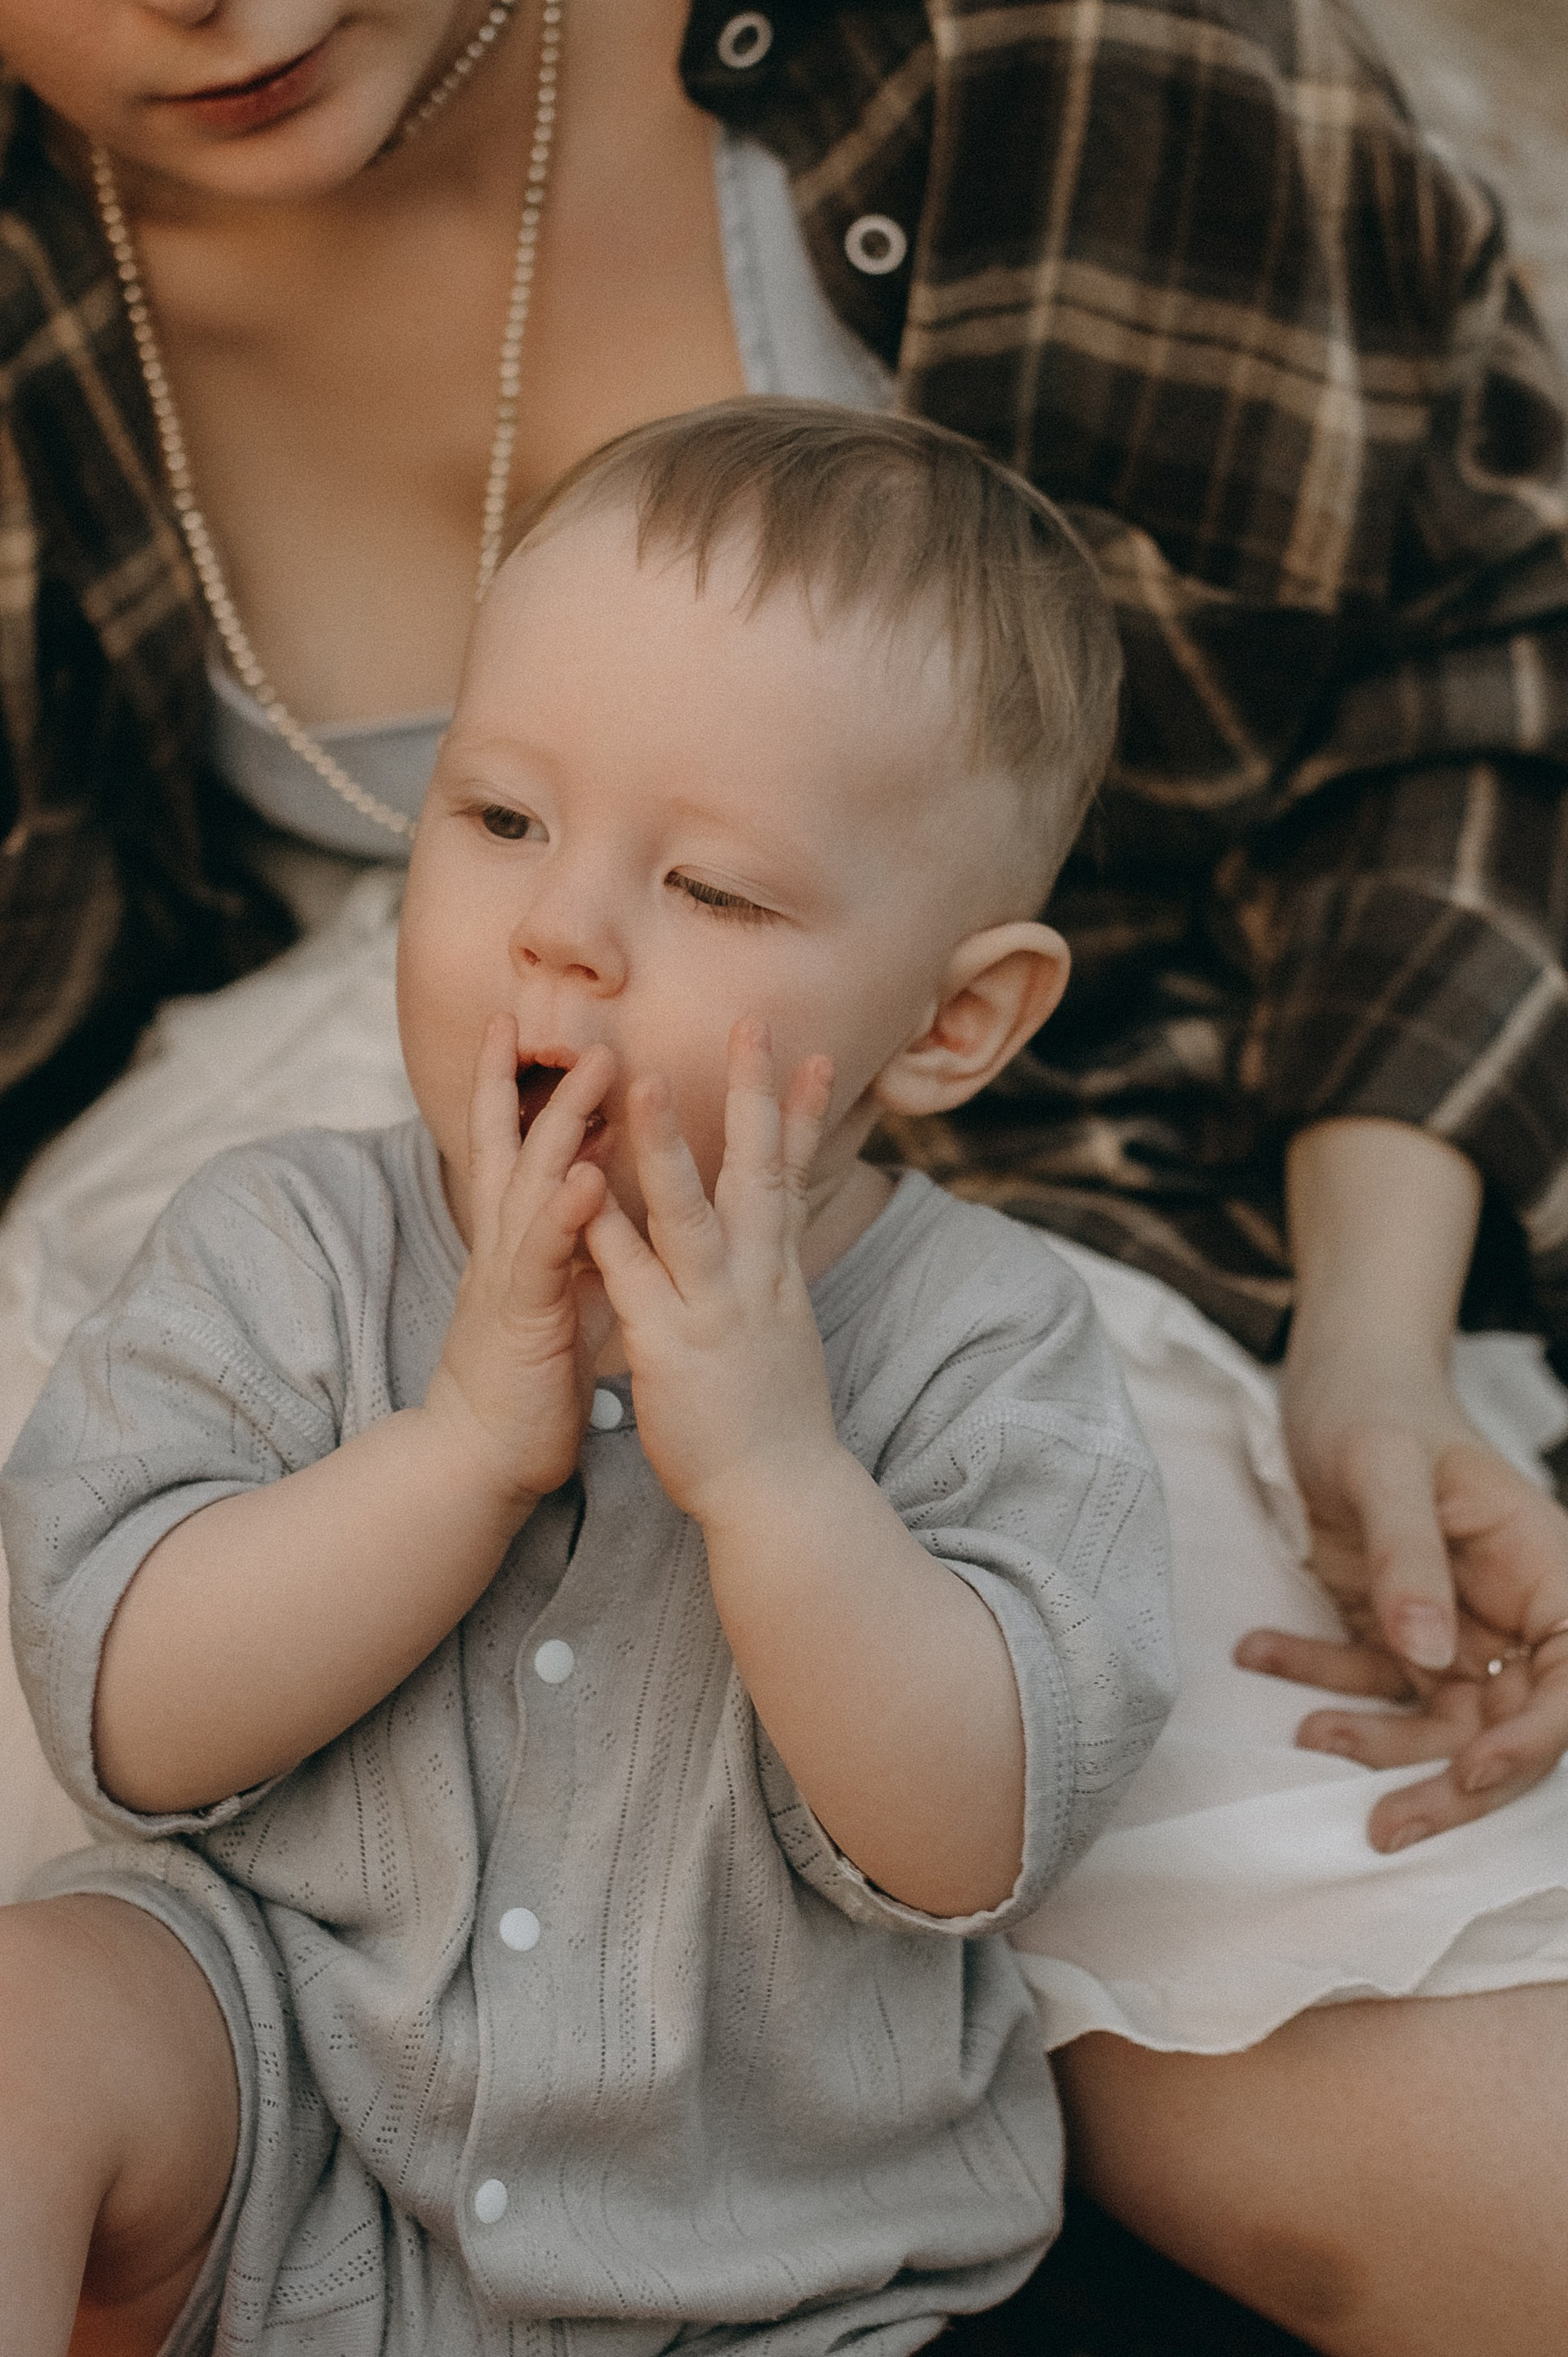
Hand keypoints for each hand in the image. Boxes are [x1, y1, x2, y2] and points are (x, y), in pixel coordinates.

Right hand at [425, 1017, 615, 1507]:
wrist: (480, 1459)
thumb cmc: (524, 1381)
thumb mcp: (553, 1295)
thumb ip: (570, 1240)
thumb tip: (598, 1191)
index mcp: (514, 1239)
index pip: (508, 1146)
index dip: (507, 1084)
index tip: (515, 1024)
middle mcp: (503, 1245)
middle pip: (516, 1143)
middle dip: (543, 1080)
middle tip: (580, 1019)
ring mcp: (510, 1276)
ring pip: (534, 1182)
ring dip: (566, 1122)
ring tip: (602, 1067)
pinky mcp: (524, 1317)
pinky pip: (546, 1255)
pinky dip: (568, 1212)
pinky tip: (594, 1175)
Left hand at [584, 1020, 837, 1524]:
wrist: (782, 1499)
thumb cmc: (775, 1427)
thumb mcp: (786, 1340)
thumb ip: (773, 1288)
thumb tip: (778, 1252)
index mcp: (778, 1277)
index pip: (793, 1180)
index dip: (800, 1115)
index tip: (809, 1055)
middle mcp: (756, 1283)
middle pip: (760, 1174)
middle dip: (756, 1097)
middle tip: (755, 1024)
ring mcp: (714, 1313)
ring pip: (691, 1216)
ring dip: (667, 1148)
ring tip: (644, 1083)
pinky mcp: (671, 1350)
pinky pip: (633, 1282)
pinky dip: (608, 1234)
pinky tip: (581, 1191)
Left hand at [1238, 1368, 1567, 1848]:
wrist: (1331, 1379)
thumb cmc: (1374, 1405)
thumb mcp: (1384, 1465)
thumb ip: (1407, 1556)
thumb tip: (1428, 1654)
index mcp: (1545, 1572)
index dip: (1536, 1741)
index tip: (1473, 1769)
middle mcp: (1511, 1615)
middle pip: (1507, 1727)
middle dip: (1448, 1784)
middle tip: (1384, 1827)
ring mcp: (1453, 1629)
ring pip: (1435, 1725)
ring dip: (1374, 1742)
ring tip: (1304, 1735)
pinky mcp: (1391, 1631)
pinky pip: (1365, 1683)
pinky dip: (1316, 1680)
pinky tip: (1259, 1654)